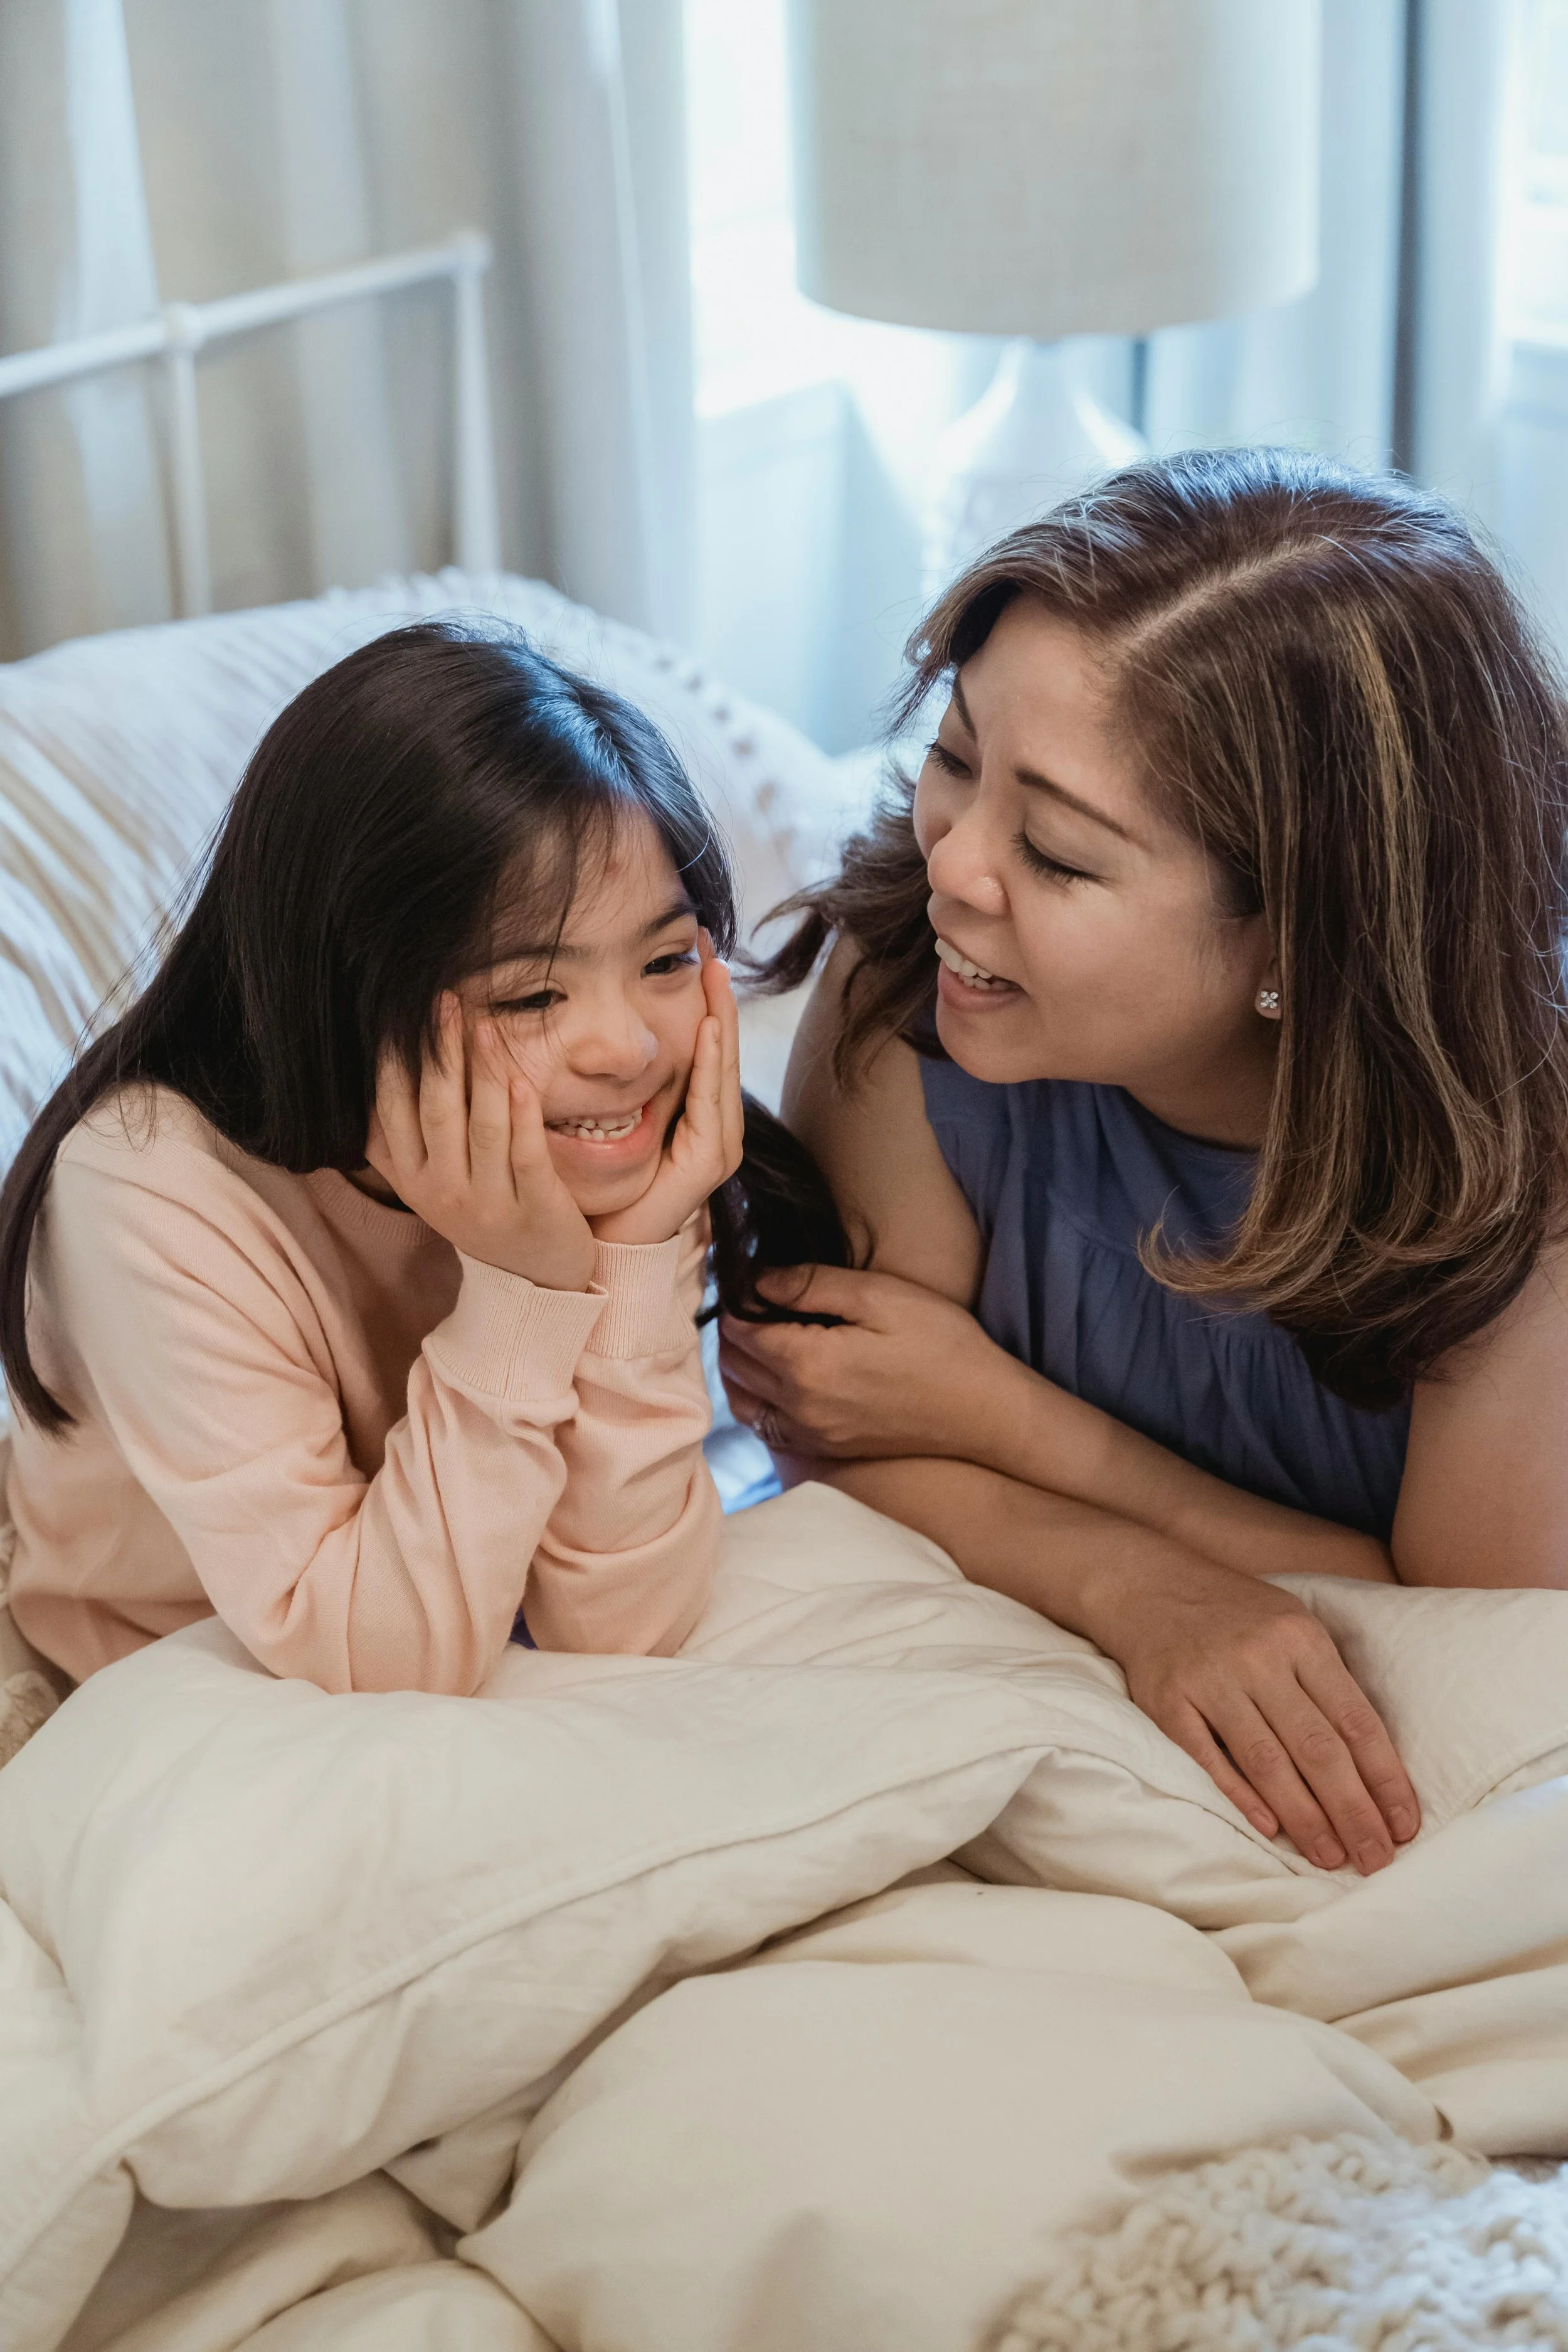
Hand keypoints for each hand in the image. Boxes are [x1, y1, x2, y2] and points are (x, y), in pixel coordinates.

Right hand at [366, 995, 595, 1289]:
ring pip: (482, 1126)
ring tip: (484, 1024)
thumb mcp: (432, 1182)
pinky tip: (521, 1079)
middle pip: (435, 1110)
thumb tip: (376, 1067)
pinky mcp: (534, 1210)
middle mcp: (441, 1194)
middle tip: (444, 1001)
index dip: (396, 1059)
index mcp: (411, 1180)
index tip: (402, 1011)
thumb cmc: (484, 1209)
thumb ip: (404, 1139)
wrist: (537, 1279)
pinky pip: (525, 1154)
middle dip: (438, 1052)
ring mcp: (488, 1205)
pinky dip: (522, 1115)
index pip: (392, 1110)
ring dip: (482, 1070)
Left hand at [590, 944, 743, 1245]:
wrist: (604, 1245)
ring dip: (719, 1018)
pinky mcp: (708, 1163)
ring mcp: (717, 1145)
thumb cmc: (602, 1186)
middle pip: (720, 1048)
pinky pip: (711, 1102)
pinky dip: (711, 1064)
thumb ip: (620, 1081)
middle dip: (717, 996)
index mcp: (696, 1114)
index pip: (704, 1045)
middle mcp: (715, 1126)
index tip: (694, 950)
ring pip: (721, 1069)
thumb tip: (595, 1028)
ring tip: (714, 972)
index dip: (703, 999)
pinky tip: (707, 1029)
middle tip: (706, 943)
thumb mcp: (611, 1118)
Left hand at [719, 1264, 998, 1458]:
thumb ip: (811, 1285)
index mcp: (807, 1362)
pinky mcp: (826, 1449)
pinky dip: (755, 1399)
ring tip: (755, 1335)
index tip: (743, 1276)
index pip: (739, 1329)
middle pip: (733, 1364)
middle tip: (748, 1300)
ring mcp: (811, 1434)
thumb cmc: (941, 1345)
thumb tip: (757, 1280)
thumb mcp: (879, 1296)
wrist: (984, 1412)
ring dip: (738, 1366)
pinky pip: (765, 1427)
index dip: (735, 1299)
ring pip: (742, 1400)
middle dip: (731, 1329)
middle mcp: (799, 1406)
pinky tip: (773, 1377)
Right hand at [1087, 1551, 1420, 1872]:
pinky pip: (1209, 1758)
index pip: (1356, 1721)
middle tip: (1376, 1860)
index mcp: (1301, 1639)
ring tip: (1331, 1857)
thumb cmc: (1238, 1615)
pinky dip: (1241, 1795)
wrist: (1151, 1584)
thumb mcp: (1294, 1625)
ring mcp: (1211, 1680)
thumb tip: (1371, 1766)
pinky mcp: (1169, 1702)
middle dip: (1353, 1812)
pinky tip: (1269, 1828)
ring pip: (1267, 1761)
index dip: (1385, 1779)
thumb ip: (1328, 1682)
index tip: (1404, 1827)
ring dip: (1305, 1817)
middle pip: (1318, 1748)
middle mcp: (1259, 1658)